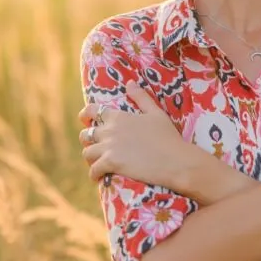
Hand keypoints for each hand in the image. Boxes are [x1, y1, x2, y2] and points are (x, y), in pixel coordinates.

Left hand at [77, 85, 193, 189]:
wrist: (175, 161)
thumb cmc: (168, 137)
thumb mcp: (156, 113)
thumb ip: (141, 97)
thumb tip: (130, 83)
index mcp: (119, 116)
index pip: (92, 111)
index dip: (85, 115)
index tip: (85, 120)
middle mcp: (110, 130)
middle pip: (86, 134)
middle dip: (87, 141)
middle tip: (95, 147)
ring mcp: (109, 147)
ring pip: (87, 153)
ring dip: (91, 159)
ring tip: (97, 163)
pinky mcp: (111, 163)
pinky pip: (93, 170)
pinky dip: (94, 174)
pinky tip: (99, 177)